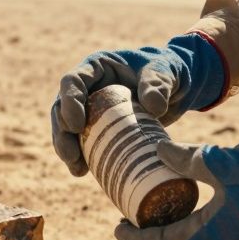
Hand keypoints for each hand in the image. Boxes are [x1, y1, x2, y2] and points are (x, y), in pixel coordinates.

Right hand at [51, 33, 224, 176]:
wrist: (176, 88)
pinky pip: (82, 142)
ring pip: (67, 128)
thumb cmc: (167, 72)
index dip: (69, 102)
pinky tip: (82, 172)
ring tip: (76, 169)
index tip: (76, 125)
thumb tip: (154, 107)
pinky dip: (80, 157)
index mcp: (96, 67)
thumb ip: (158, 83)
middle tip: (71, 154)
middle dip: (62, 133)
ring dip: (66, 149)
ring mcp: (90, 109)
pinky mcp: (98, 128)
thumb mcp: (166, 72)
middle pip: (62, 108)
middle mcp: (87, 88)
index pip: (73, 82)